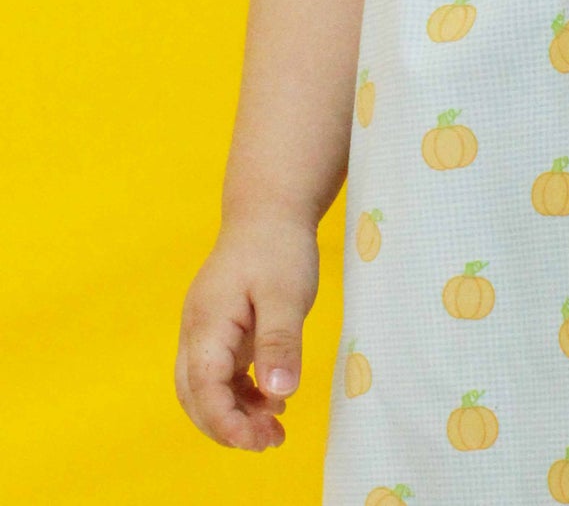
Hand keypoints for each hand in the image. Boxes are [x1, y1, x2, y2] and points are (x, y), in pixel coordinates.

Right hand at [175, 215, 319, 451]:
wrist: (270, 210)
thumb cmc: (278, 246)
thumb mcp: (287, 293)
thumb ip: (280, 342)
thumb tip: (279, 394)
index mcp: (207, 323)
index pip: (203, 387)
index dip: (226, 422)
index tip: (257, 441)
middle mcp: (198, 331)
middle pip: (196, 396)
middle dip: (228, 427)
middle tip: (270, 441)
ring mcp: (207, 331)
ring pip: (207, 388)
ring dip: (236, 413)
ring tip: (275, 429)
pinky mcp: (222, 330)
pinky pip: (222, 374)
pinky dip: (242, 393)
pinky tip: (272, 399)